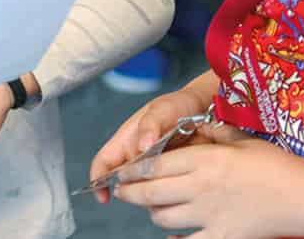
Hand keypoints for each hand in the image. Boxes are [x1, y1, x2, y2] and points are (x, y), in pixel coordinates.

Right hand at [90, 85, 210, 203]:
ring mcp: (154, 169)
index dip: (98, 180)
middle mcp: (137, 158)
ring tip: (174, 183)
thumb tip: (141, 146)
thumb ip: (150, 125)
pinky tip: (183, 188)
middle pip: (125, 183)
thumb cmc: (178, 106)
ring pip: (145, 191)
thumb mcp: (162, 110)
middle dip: (134, 191)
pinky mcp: (172, 178)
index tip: (103, 197)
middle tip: (155, 187)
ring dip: (154, 195)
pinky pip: (165, 193)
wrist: (206, 111)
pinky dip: (170, 195)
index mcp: (126, 140)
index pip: (104, 162)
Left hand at [112, 125, 300, 238]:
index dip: (132, 169)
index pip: (153, 164)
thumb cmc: (274, 164)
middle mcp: (199, 187)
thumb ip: (212, 131)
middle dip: (130, 192)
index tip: (122, 170)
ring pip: (164, 218)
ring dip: (154, 213)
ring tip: (152, 207)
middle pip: (150, 192)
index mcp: (201, 160)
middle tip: (122, 191)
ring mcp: (210, 214)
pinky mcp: (223, 237)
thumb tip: (196, 124)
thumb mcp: (238, 139)